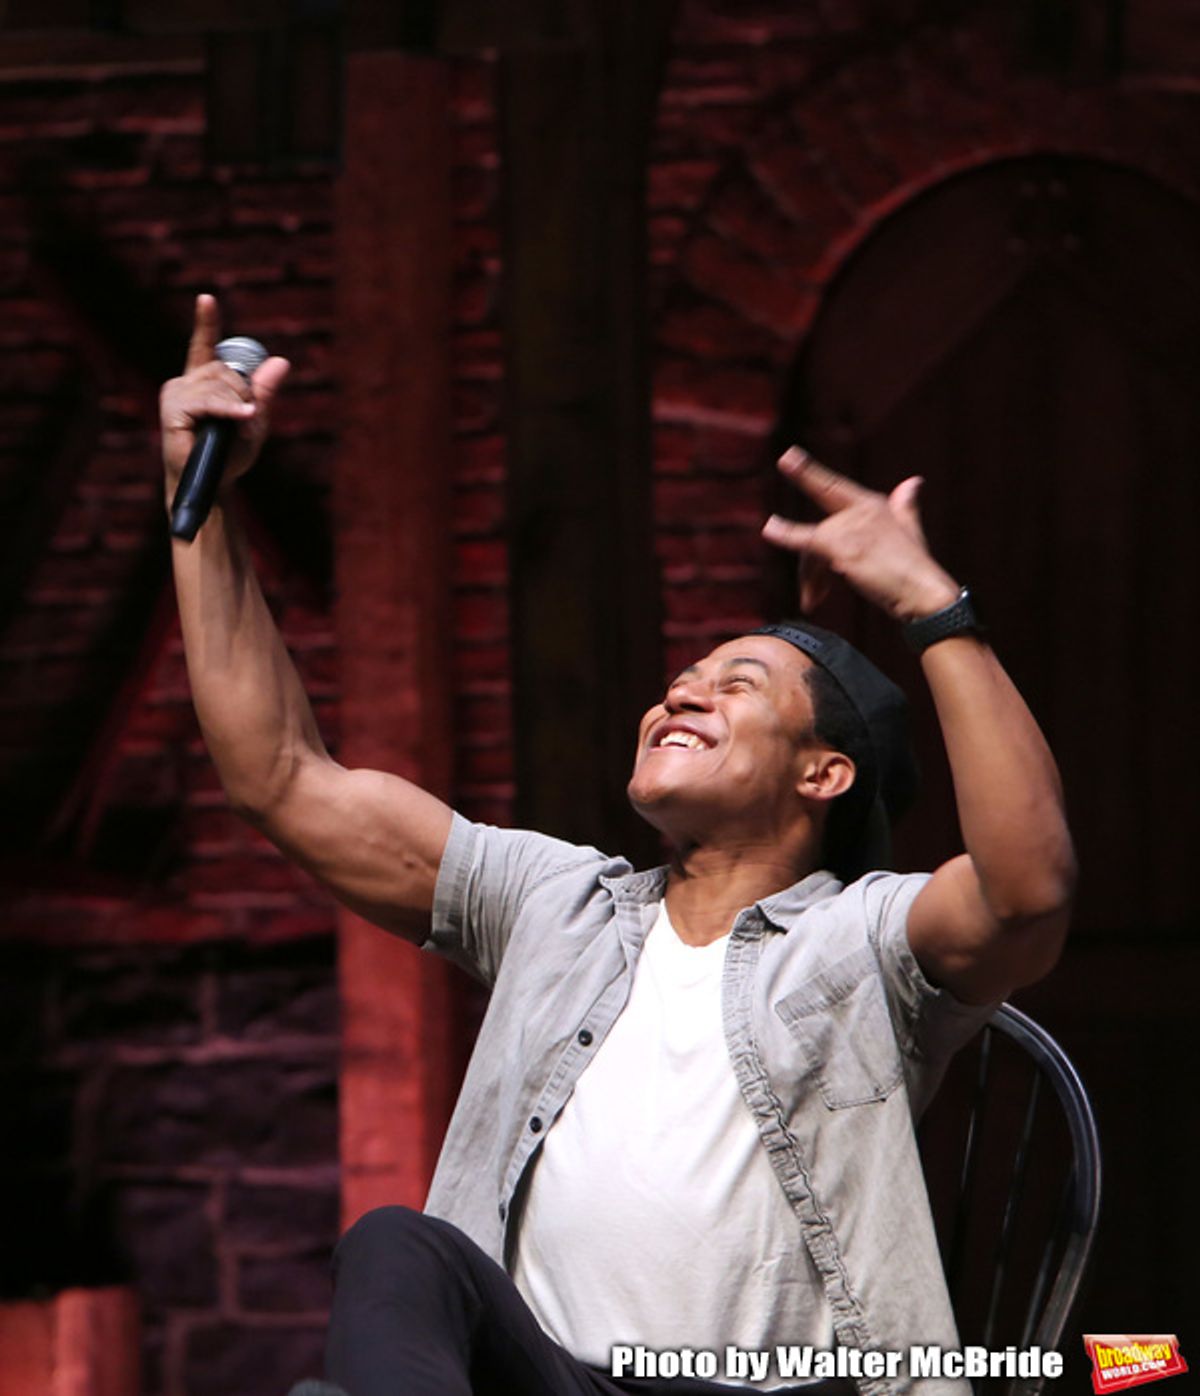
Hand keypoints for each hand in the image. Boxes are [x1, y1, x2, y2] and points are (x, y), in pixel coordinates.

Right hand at [160, 294, 290, 494]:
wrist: (213, 485)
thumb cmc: (229, 456)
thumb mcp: (254, 420)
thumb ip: (264, 391)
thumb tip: (281, 361)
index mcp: (202, 383)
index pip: (204, 346)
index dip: (206, 322)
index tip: (206, 299)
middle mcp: (184, 383)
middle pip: (224, 369)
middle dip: (243, 394)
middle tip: (243, 422)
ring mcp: (176, 394)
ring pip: (220, 384)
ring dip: (236, 407)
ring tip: (235, 429)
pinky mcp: (173, 409)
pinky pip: (210, 401)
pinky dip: (229, 410)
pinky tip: (242, 418)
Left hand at [761, 446, 959, 620]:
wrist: (924, 594)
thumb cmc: (916, 569)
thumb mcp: (911, 530)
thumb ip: (906, 505)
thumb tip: (914, 482)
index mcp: (874, 505)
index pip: (834, 487)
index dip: (809, 473)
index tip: (788, 457)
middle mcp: (861, 510)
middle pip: (819, 527)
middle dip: (802, 528)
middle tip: (792, 497)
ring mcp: (850, 527)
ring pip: (812, 545)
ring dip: (811, 578)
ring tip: (810, 600)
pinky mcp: (842, 547)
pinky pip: (807, 541)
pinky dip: (787, 535)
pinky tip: (770, 529)